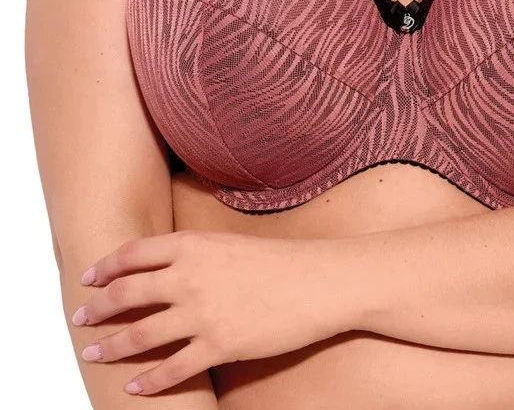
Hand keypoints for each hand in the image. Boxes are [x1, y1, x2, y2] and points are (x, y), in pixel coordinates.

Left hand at [70, 229, 355, 395]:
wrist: (318, 282)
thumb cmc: (281, 260)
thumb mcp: (230, 243)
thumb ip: (195, 252)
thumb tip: (166, 265)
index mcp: (193, 244)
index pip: (133, 254)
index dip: (105, 267)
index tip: (89, 278)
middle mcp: (189, 277)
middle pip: (127, 294)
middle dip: (97, 308)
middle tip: (80, 317)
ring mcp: (202, 313)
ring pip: (141, 334)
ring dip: (112, 346)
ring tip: (93, 352)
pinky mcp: (219, 345)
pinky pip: (173, 368)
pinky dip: (149, 380)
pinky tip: (134, 386)